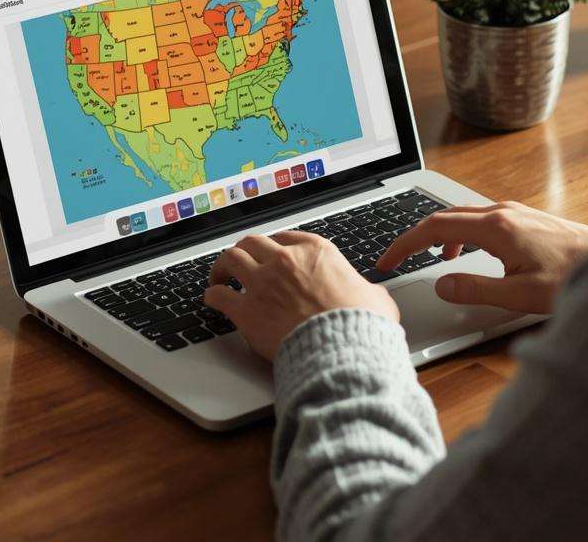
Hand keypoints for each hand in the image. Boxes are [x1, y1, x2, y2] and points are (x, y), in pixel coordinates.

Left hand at [204, 230, 398, 360]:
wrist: (342, 349)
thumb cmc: (360, 325)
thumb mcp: (375, 298)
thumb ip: (368, 291)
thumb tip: (374, 296)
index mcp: (316, 252)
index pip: (286, 238)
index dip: (276, 246)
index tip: (272, 254)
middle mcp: (286, 260)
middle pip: (254, 243)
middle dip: (245, 250)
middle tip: (241, 260)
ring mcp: (263, 283)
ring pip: (231, 259)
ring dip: (223, 266)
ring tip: (219, 275)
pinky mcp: (247, 310)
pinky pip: (219, 295)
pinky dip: (213, 295)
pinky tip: (212, 299)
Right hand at [377, 201, 587, 313]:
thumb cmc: (573, 278)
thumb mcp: (519, 294)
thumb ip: (475, 289)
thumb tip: (441, 284)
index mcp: (496, 227)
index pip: (434, 227)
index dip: (405, 244)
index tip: (388, 260)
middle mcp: (503, 213)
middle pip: (445, 216)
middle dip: (416, 237)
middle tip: (399, 258)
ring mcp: (515, 212)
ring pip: (464, 216)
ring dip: (441, 235)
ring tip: (432, 258)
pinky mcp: (525, 219)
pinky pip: (482, 220)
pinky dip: (463, 234)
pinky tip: (469, 253)